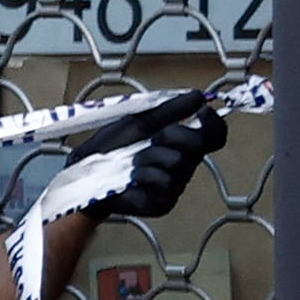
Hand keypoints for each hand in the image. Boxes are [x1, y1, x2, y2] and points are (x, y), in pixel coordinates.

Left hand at [109, 91, 225, 224]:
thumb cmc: (110, 148)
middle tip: (153, 138)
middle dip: (173, 135)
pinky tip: (131, 179)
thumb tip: (197, 96)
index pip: (214, 135)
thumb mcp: (139, 121)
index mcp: (182, 144)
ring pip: (177, 162)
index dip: (215, 123)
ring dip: (149, 156)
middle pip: (198, 145)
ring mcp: (175, 186)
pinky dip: (143, 175)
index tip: (203, 111)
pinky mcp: (163, 203)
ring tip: (133, 162)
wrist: (84, 172)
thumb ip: (169, 110)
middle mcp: (183, 165)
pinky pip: (163, 182)